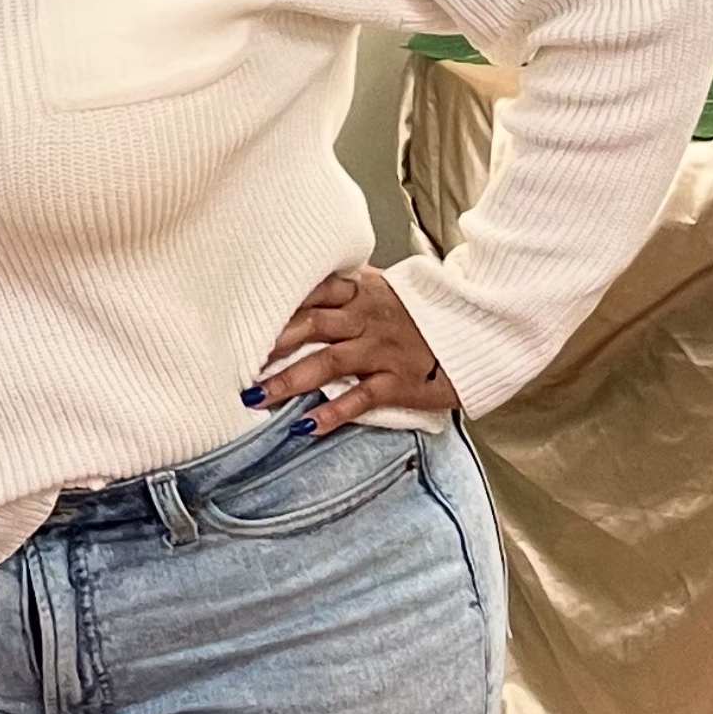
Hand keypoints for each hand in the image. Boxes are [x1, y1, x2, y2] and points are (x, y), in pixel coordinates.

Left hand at [244, 268, 459, 436]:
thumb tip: (306, 287)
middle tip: (234, 358)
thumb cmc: (425, 311)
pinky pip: (361, 398)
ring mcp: (383, 350)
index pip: (312, 292)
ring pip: (328, 362)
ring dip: (289, 380)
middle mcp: (369, 318)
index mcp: (363, 292)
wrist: (477, 328)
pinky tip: (307, 426)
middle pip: (311, 326)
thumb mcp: (387, 288)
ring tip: (255, 397)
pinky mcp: (399, 381)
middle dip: (271, 343)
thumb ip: (348, 289)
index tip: (241, 315)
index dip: (277, 304)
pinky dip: (334, 412)